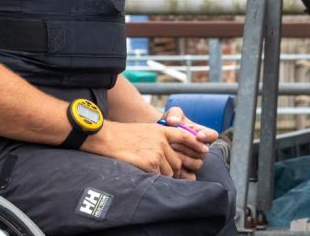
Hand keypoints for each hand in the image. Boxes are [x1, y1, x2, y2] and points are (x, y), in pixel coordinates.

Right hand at [82, 120, 208, 178]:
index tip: (205, 150)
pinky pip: (158, 177)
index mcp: (160, 130)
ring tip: (148, 172)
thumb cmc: (120, 135)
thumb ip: (157, 139)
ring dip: (161, 176)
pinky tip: (143, 174)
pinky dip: (153, 179)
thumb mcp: (143, 131)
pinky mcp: (150, 163)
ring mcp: (156, 152)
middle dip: (172, 170)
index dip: (196, 144)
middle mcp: (161, 141)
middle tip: (161, 173)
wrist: (105, 137)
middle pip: (177, 162)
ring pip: (169, 172)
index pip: (184, 136)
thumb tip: (166, 154)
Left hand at [161, 107, 218, 178]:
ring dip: (184, 158)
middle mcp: (201, 148)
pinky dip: (180, 170)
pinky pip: (189, 174)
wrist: (157, 137)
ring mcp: (195, 160)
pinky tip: (169, 163)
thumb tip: (173, 121)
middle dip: (189, 147)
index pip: (212, 135)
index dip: (207, 136)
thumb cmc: (168, 123)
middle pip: (203, 151)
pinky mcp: (187, 170)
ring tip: (170, 152)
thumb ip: (174, 113)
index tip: (198, 136)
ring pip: (197, 164)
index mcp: (201, 133)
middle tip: (174, 143)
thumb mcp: (171, 114)